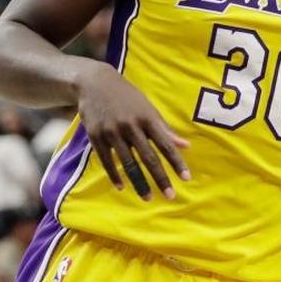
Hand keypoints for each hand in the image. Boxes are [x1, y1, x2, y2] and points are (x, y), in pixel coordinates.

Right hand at [77, 61, 190, 200]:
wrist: (94, 83)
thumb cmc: (127, 96)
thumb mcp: (147, 108)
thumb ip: (164, 128)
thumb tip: (185, 146)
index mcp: (147, 117)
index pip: (165, 144)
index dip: (176, 162)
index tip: (186, 178)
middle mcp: (131, 125)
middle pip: (148, 157)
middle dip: (160, 178)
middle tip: (170, 196)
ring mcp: (112, 132)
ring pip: (128, 163)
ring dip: (139, 182)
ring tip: (148, 198)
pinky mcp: (96, 136)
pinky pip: (107, 160)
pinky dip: (115, 175)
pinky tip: (122, 187)